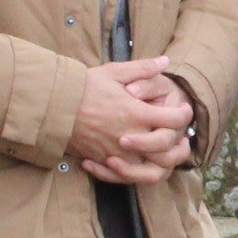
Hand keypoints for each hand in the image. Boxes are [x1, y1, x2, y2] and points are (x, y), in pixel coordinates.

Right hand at [67, 56, 192, 175]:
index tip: (183, 109)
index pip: (174, 120)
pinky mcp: (103, 162)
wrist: (53, 106)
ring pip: (150, 169)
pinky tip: (136, 161)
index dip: (184, 115)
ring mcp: (117, 153)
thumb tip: (166, 61)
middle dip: (177, 142)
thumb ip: (143, 68)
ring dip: (161, 162)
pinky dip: (134, 172)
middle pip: (167, 150)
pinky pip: (125, 176)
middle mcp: (131, 136)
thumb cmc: (83, 86)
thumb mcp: (114, 72)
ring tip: (163, 151)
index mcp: (136, 113)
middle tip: (178, 133)